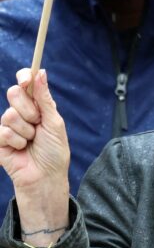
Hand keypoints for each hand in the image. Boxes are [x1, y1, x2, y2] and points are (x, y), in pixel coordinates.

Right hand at [0, 69, 69, 245]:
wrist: (46, 176)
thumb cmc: (54, 150)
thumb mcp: (54, 122)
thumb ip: (44, 98)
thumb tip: (40, 72)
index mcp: (37, 105)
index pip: (25, 83)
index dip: (23, 77)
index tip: (26, 79)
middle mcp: (22, 112)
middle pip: (13, 93)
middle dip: (28, 108)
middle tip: (38, 123)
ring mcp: (9, 125)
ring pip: (9, 114)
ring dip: (25, 130)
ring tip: (32, 141)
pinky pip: (3, 131)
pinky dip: (17, 141)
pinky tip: (22, 149)